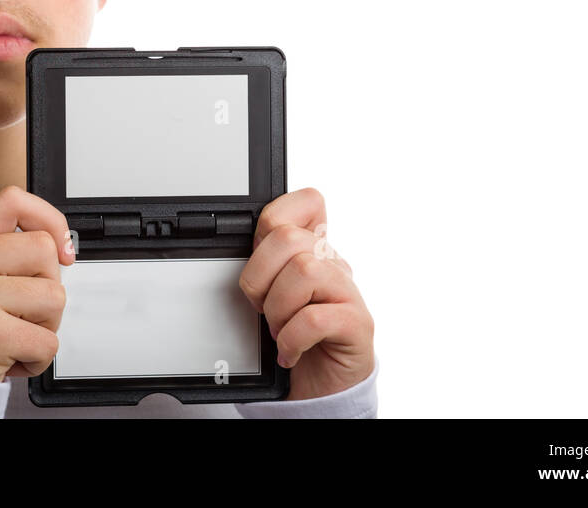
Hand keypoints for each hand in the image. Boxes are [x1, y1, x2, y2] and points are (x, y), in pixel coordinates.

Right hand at [0, 185, 73, 381]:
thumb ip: (1, 248)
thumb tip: (60, 243)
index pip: (12, 201)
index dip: (48, 218)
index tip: (59, 247)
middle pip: (43, 249)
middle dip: (48, 284)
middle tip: (22, 308)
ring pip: (54, 296)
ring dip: (46, 324)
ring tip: (15, 333)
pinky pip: (48, 340)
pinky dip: (39, 357)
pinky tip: (13, 356)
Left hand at [238, 187, 374, 399]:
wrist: (321, 386)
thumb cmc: (295, 335)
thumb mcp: (272, 293)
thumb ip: (263, 265)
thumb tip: (229, 246)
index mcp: (313, 250)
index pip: (307, 202)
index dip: (275, 219)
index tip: (259, 255)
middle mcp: (333, 265)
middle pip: (289, 237)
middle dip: (260, 276)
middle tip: (262, 306)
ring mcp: (349, 293)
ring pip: (304, 271)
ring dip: (278, 308)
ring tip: (279, 329)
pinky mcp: (357, 325)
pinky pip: (315, 318)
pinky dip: (291, 338)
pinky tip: (289, 351)